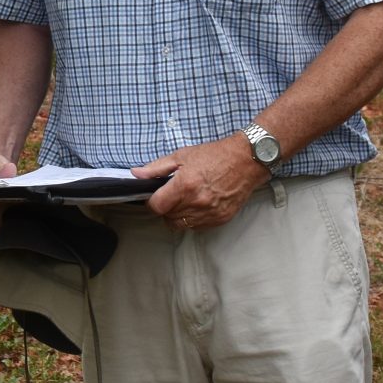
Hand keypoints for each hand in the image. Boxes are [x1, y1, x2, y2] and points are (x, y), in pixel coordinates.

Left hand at [135, 134, 263, 231]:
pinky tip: (198, 205)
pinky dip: (193, 219)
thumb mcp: (182, 156)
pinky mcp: (220, 219)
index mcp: (184, 185)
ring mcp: (209, 213)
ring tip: (185, 200)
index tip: (155, 197)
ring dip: (178, 215)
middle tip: (172, 196)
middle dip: (166, 208)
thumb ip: (157, 168)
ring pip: (181, 225)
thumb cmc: (215, 155)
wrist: (246, 160)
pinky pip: (197, 227)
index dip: (152, 202)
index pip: (156, 207)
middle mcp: (196, 202)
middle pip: (167, 218)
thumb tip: (136, 174)